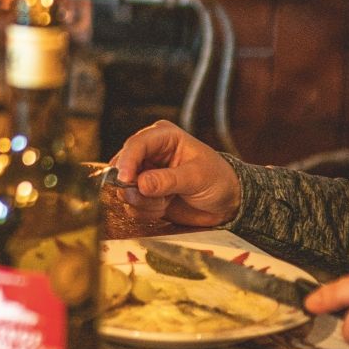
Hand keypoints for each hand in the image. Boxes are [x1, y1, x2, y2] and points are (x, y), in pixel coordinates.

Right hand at [109, 120, 241, 230]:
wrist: (226, 203)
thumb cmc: (218, 180)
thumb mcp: (197, 177)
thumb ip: (168, 180)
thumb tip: (140, 184)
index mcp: (163, 137)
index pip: (136, 145)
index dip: (127, 162)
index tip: (125, 180)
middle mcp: (149, 153)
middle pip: (123, 167)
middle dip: (134, 187)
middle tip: (153, 198)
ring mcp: (145, 174)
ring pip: (125, 188)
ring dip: (143, 202)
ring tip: (165, 202)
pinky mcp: (144, 194)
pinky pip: (131, 204)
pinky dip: (145, 211)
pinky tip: (163, 208)